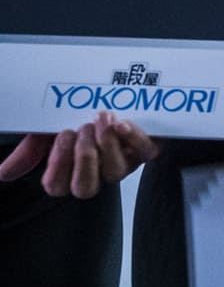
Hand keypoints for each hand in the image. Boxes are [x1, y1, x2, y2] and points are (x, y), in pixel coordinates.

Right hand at [0, 115, 156, 197]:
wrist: (112, 97)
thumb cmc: (77, 117)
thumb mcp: (48, 131)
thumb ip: (28, 151)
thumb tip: (3, 174)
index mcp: (70, 173)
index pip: (57, 187)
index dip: (58, 164)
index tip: (61, 134)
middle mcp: (96, 175)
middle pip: (85, 188)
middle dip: (82, 158)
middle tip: (81, 128)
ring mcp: (123, 164)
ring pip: (115, 172)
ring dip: (106, 144)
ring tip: (101, 119)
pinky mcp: (146, 150)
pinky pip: (145, 153)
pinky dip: (134, 138)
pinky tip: (123, 122)